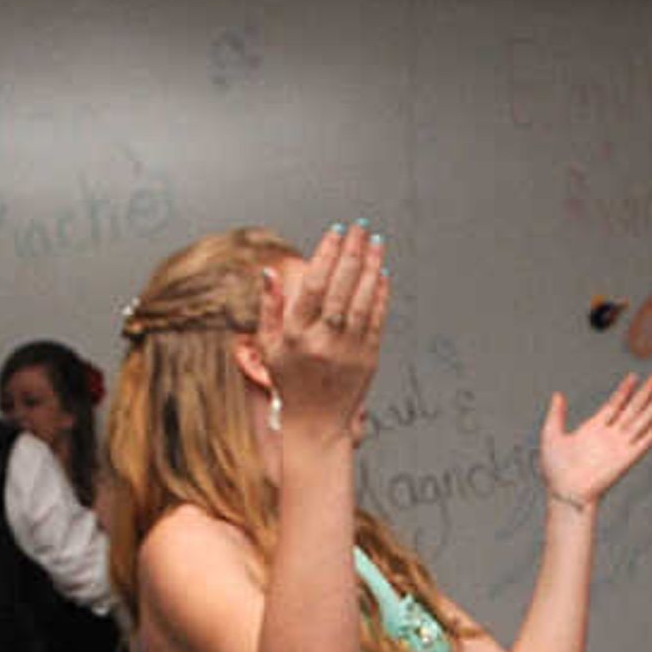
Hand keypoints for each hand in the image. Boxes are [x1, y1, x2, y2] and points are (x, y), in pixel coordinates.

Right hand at [255, 223, 386, 434]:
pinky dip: (380, 294)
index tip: (335, 231)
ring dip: (370, 267)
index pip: (313, 286)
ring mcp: (348, 350)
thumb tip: (270, 271)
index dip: (326, 255)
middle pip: (340, 288)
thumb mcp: (269, 346)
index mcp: (296, 335)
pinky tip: (382, 273)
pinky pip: (376, 320)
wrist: (316, 424)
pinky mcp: (368, 358)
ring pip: (362, 300)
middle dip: (352, 253)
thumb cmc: (290, 382)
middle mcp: (323, 342)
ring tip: (375, 242)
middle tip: (360, 228)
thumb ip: (269, 307)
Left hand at [540, 373, 651, 511]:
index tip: (635, 376)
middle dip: (646, 394)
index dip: (625, 391)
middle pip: (632, 409)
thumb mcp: (551, 435)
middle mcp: (610, 435)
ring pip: (641, 421)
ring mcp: (620, 446)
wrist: (564, 492)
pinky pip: (644, 442)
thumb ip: (557, 414)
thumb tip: (558, 395)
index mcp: (594, 428)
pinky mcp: (627, 459)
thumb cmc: (554, 469)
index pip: (615, 404)